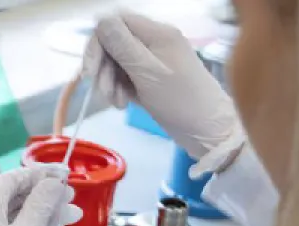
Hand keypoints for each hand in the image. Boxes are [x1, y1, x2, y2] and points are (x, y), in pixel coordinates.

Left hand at [0, 166, 81, 225]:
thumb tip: (53, 181)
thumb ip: (41, 205)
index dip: (38, 174)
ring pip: (11, 219)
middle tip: (71, 201)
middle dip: (43, 198)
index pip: (9, 180)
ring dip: (40, 216)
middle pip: (11, 199)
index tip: (63, 175)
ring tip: (69, 219)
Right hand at [83, 11, 242, 167]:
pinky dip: (120, 89)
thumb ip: (123, 46)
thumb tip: (101, 20)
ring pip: (118, 61)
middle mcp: (155, 42)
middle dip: (103, 67)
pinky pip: (127, 76)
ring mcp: (154, 61)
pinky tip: (123, 104)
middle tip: (103, 91)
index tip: (90, 71)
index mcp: (157, 33)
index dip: (98, 43)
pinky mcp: (152, 78)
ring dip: (110, 81)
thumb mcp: (148, 73)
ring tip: (117, 103)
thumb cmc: (181, 102)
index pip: (116, 22)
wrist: (208, 130)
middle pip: (115, 42)